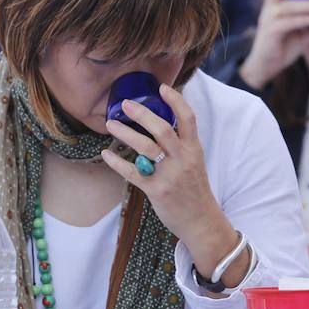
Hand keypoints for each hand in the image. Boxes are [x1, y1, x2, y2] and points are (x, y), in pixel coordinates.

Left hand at [101, 85, 245, 288]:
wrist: (201, 221)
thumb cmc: (194, 188)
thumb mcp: (194, 161)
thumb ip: (180, 143)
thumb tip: (159, 122)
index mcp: (194, 149)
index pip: (188, 118)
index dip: (176, 101)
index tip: (162, 87)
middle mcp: (183, 159)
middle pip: (162, 129)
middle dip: (142, 113)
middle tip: (124, 104)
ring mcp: (169, 175)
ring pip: (145, 148)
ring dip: (125, 134)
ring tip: (111, 125)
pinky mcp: (156, 191)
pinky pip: (133, 173)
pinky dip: (118, 163)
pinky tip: (106, 154)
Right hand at [239, 0, 308, 88]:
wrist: (266, 67)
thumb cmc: (283, 48)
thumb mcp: (303, 36)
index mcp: (274, 6)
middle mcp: (269, 10)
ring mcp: (268, 21)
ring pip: (286, 6)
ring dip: (306, 4)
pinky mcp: (270, 33)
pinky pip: (287, 22)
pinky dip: (302, 19)